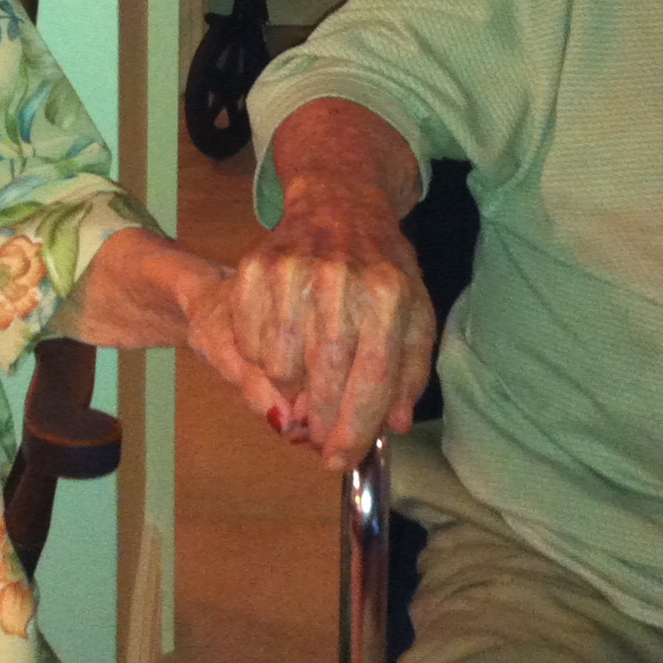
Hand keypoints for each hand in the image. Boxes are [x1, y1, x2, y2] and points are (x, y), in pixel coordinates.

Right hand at [225, 178, 437, 474]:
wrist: (337, 204)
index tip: (342, 459)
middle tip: (319, 440)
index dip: (355, 429)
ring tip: (304, 389)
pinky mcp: (257, 267)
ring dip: (291, 394)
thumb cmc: (381, 269)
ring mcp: (294, 271)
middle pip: (325, 380)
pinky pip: (250, 342)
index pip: (373, 379)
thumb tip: (394, 424)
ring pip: (281, 367)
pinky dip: (262, 362)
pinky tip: (283, 354)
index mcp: (388, 295)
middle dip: (321, 423)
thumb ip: (409, 373)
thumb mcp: (413, 314)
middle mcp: (341, 281)